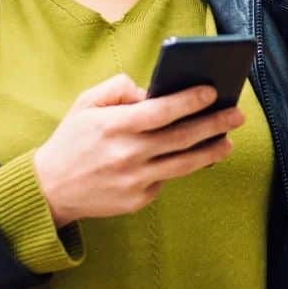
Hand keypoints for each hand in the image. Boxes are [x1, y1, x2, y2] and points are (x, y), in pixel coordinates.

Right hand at [31, 74, 243, 226]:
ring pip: (183, 164)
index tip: (212, 91)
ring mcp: (134, 180)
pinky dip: (182, 167)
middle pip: (181, 137)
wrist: (50, 189)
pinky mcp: (138, 200)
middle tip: (237, 115)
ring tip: (228, 141)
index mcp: (113, 126)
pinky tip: (198, 157)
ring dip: (211, 151)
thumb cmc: (71, 140)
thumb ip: (117, 88)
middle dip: (214, 124)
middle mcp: (126, 154)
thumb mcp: (85, 103)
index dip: (189, 100)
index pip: (161, 111)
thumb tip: (151, 91)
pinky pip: (166, 179)